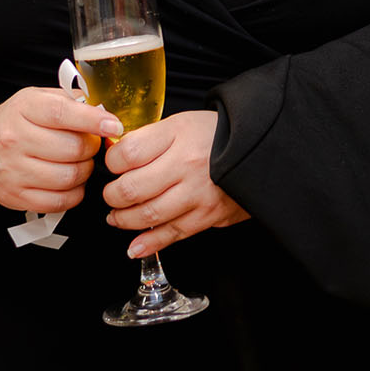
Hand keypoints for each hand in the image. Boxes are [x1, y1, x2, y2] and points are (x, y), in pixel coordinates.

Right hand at [0, 87, 121, 213]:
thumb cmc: (19, 121)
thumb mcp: (39, 98)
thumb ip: (71, 101)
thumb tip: (104, 111)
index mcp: (24, 109)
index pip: (62, 113)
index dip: (92, 120)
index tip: (114, 125)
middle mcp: (14, 140)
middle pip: (71, 149)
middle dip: (91, 148)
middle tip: (90, 145)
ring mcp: (13, 171)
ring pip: (68, 177)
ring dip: (85, 171)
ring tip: (81, 162)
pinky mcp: (16, 196)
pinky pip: (58, 202)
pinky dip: (74, 194)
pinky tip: (72, 182)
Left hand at [102, 110, 249, 256]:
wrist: (258, 148)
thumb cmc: (215, 135)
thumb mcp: (181, 123)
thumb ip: (149, 139)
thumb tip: (115, 156)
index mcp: (178, 134)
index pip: (128, 154)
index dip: (111, 162)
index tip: (113, 165)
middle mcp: (186, 164)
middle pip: (132, 188)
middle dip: (112, 196)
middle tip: (111, 195)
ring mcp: (198, 193)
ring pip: (147, 215)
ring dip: (124, 220)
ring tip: (117, 217)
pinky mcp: (208, 215)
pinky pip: (172, 234)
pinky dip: (149, 244)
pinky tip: (135, 247)